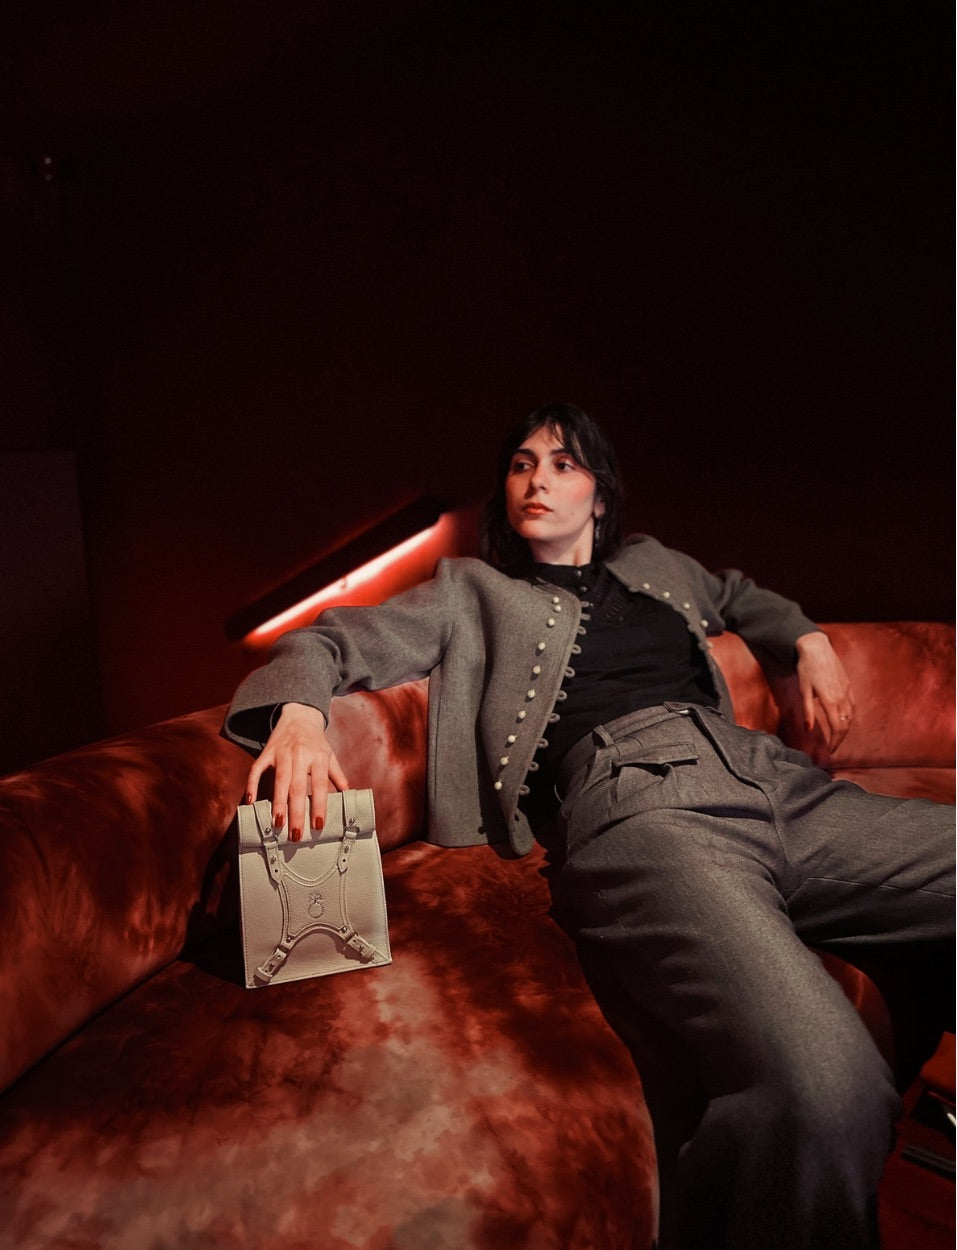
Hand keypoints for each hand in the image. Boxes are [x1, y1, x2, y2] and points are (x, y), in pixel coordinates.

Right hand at [244, 703, 349, 840]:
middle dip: (296, 812)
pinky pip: (257, 769)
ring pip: (279, 781)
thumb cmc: (316, 741)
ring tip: (277, 824)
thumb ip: (338, 776)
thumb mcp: (330, 756)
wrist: (299, 714)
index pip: (319, 785)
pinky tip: (250, 801)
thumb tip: (349, 796)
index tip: (318, 824)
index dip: (319, 805)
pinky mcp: (267, 752)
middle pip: (297, 787)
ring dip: (278, 803)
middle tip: (295, 834)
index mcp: (318, 757)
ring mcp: (282, 753)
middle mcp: (300, 755)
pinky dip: (252, 784)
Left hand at [795, 631, 854, 751]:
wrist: (816, 648)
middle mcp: (842, 697)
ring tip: (838, 736)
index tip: (830, 751)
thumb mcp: (803, 691)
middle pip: (846, 724)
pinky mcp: (848, 684)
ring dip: (846, 728)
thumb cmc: (806, 669)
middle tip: (833, 747)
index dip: (835, 742)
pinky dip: (850, 715)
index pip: (838, 728)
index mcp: (830, 700)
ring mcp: (847, 690)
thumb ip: (808, 711)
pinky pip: (853, 704)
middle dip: (841, 738)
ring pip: (851, 715)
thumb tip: (808, 730)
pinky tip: (844, 719)